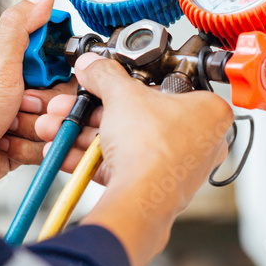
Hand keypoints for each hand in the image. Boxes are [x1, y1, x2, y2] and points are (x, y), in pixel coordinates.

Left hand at [0, 0, 77, 199]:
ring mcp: (20, 117)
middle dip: (46, 109)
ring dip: (36, 132)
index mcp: (13, 63)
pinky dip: (30, 150)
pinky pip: (47, 147)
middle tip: (20, 109)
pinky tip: (7, 147)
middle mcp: (18, 89)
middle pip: (63, 95)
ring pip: (57, 123)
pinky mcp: (22, 143)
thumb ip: (20, 28)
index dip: (59, 73)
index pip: (58, 60)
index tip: (43, 80)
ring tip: (9, 131)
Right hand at [34, 53, 233, 265]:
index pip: (165, 87)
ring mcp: (176, 167)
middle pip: (138, 116)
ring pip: (124, 142)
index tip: (105, 81)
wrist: (141, 199)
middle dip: (93, 111)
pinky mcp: (153, 187)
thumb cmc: (154, 150)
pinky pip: (120, 166)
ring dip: (85, 133)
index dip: (129, 83)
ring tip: (57, 126)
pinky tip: (65, 151)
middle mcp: (199, 141)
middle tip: (74, 105)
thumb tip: (94, 65)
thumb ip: (105, 75)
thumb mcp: (123, 95)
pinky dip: (90, 158)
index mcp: (208, 112)